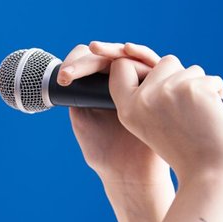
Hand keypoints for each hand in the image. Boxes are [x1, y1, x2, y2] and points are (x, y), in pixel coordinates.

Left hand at [59, 41, 167, 186]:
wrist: (131, 173)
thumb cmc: (106, 153)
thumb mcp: (84, 122)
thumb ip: (77, 98)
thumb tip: (74, 74)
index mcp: (100, 88)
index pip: (89, 65)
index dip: (76, 66)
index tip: (63, 79)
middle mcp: (121, 81)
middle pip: (105, 57)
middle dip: (86, 60)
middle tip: (69, 73)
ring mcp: (141, 80)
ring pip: (126, 55)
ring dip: (110, 49)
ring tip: (94, 48)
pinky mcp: (159, 83)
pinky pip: (150, 62)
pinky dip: (139, 53)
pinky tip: (126, 50)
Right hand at [105, 45, 222, 207]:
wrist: (208, 174)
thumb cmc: (185, 151)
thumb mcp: (154, 123)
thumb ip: (150, 96)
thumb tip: (163, 62)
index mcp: (127, 110)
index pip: (122, 68)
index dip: (137, 63)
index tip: (149, 71)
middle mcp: (143, 99)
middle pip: (165, 62)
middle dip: (181, 78)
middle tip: (185, 112)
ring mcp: (167, 91)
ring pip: (191, 69)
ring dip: (202, 88)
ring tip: (199, 118)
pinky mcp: (194, 88)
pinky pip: (213, 79)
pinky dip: (218, 96)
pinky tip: (212, 118)